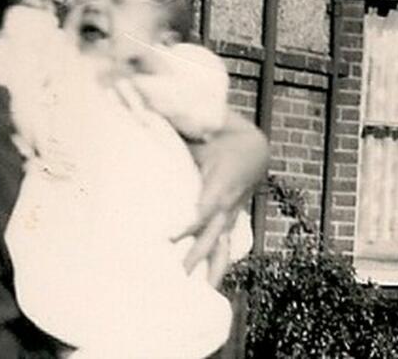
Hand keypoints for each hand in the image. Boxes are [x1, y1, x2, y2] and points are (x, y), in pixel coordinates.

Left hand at [173, 111, 268, 285]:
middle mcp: (227, 201)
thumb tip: (143, 105)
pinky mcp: (229, 219)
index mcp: (221, 180)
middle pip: (213, 233)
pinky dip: (216, 264)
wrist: (254, 146)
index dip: (191, 222)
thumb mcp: (201, 127)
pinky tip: (207, 285)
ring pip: (223, 245)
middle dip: (198, 254)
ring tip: (202, 292)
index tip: (172, 235)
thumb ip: (174, 120)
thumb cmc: (221, 134)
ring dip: (212, 267)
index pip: (206, 207)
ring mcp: (230, 213)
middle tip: (179, 273)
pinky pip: (223, 244)